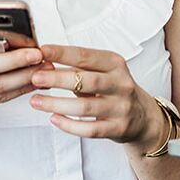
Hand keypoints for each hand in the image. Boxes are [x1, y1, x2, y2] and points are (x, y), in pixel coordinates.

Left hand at [28, 44, 166, 150]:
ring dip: (57, 104)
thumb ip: (78, 68)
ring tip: (35, 101)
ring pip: (85, 107)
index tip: (42, 50)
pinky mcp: (118, 128)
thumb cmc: (114, 89)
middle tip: (35, 78)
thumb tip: (46, 64)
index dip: (62, 53)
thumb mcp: (103, 72)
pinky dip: (70, 125)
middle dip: (57, 79)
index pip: (86, 56)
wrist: (144, 117)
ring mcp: (121, 107)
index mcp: (114, 64)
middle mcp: (120, 84)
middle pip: (85, 80)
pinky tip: (54, 119)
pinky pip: (91, 129)